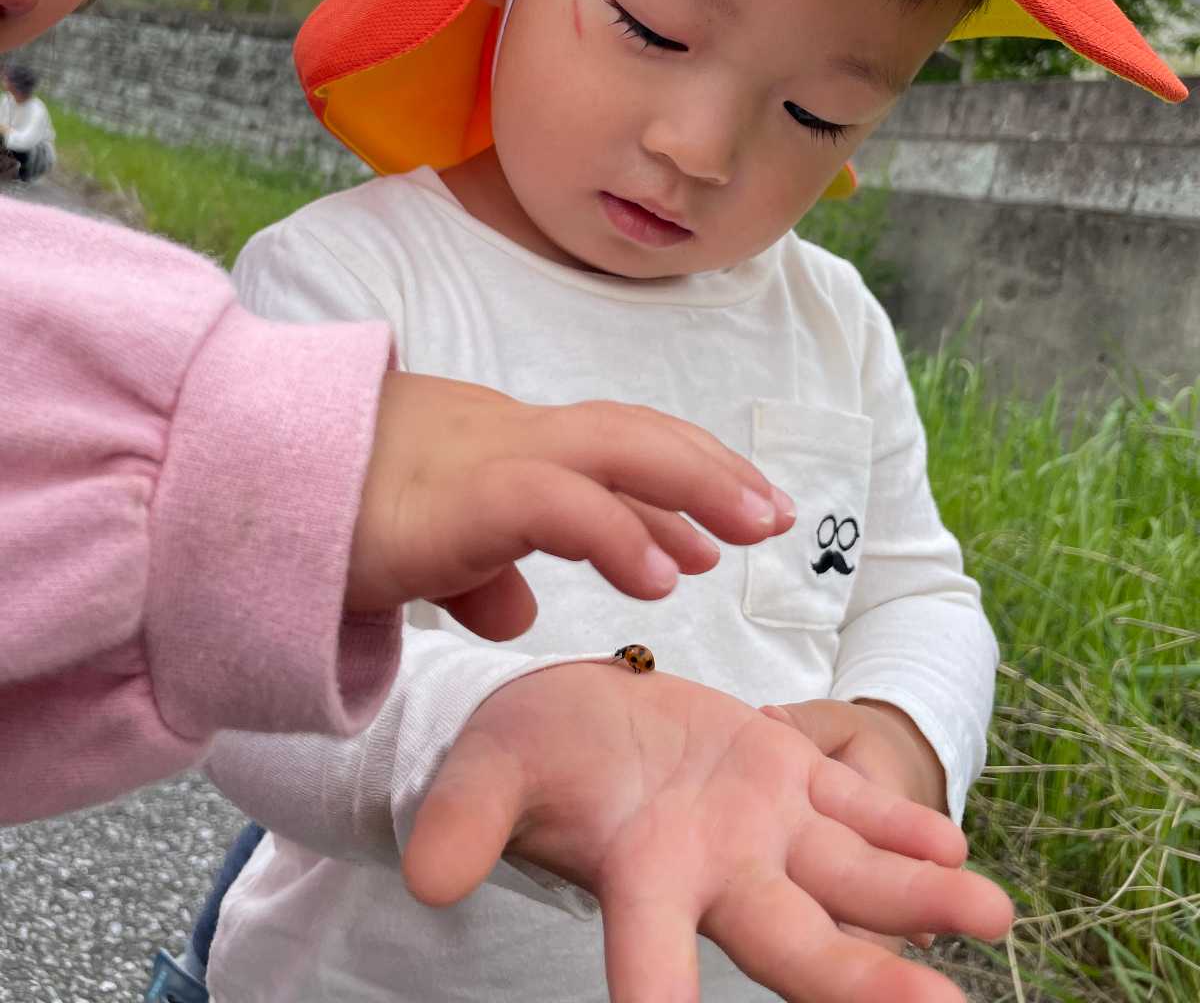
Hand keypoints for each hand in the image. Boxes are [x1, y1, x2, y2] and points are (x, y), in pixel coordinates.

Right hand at [346, 371, 794, 629]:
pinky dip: (619, 529)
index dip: (677, 477)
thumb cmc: (327, 518)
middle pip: (632, 433)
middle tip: (774, 513)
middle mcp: (506, 436)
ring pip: (615, 445)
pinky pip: (558, 501)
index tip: (726, 523)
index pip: (608, 448)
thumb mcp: (424, 551)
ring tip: (754, 527)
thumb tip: (520, 612)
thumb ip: (480, 574)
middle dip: (711, 469)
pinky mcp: (461, 493)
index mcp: (500, 447)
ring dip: (695, 483)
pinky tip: (664, 572)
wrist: (248, 493)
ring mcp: (487, 454)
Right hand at [405, 664, 1011, 1002]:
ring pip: (849, 876)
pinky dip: (901, 823)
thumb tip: (425, 874)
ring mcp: (758, 826)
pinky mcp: (783, 774)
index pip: (654, 961)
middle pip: (794, 942)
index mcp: (638, 877)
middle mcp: (712, 870)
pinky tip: (951, 844)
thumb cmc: (526, 752)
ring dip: (920, 898)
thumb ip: (470, 818)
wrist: (574, 712)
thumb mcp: (491, 770)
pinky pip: (853, 807)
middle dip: (863, 981)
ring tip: (995, 915)